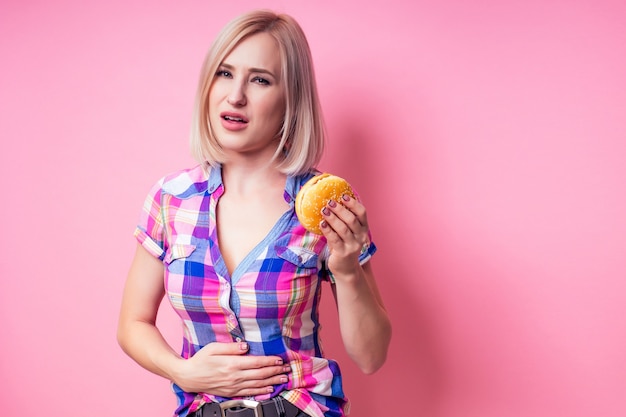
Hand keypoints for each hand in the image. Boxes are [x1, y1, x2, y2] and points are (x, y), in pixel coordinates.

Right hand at [171, 342, 289, 396]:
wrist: (188, 376)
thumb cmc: (200, 360)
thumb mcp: (214, 348)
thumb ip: (231, 347)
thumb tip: (246, 346)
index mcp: (232, 363)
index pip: (256, 362)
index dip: (270, 361)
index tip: (280, 359)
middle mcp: (235, 376)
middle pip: (260, 374)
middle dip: (276, 371)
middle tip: (287, 369)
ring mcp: (233, 386)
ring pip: (258, 384)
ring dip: (272, 381)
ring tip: (283, 379)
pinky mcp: (231, 392)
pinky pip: (250, 392)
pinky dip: (261, 391)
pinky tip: (269, 389)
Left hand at [319, 194, 369, 275]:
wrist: (346, 268)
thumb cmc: (345, 245)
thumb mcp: (348, 232)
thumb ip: (344, 220)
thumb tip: (332, 201)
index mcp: (363, 228)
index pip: (362, 213)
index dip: (353, 203)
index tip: (343, 196)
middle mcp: (360, 237)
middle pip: (351, 220)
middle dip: (340, 209)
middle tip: (329, 202)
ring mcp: (353, 246)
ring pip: (343, 229)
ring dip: (333, 218)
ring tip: (324, 211)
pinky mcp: (343, 253)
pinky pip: (334, 239)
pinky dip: (328, 230)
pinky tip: (321, 224)